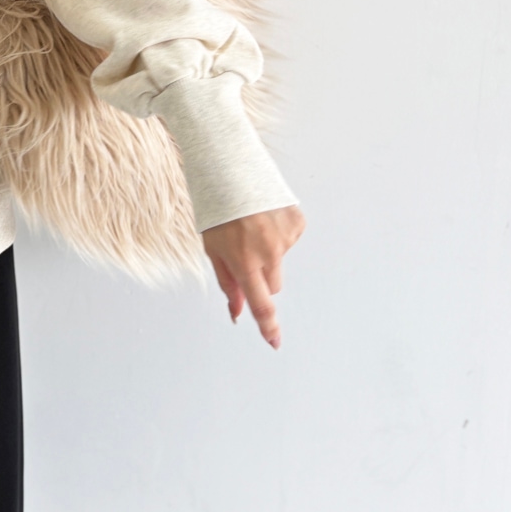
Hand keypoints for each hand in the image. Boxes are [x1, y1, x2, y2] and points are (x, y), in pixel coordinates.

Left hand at [201, 204, 305, 348]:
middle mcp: (269, 252)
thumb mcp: (213, 248)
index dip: (268, 326)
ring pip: (281, 261)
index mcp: (244, 260)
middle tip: (244, 250)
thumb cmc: (217, 210)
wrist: (232, 169)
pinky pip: (289, 240)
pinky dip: (278, 233)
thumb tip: (236, 312)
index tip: (275, 342)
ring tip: (251, 225)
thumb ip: (227, 282)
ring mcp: (286, 237)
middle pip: (272, 284)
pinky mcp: (297, 223)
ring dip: (269, 251)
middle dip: (260, 275)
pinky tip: (265, 216)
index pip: (260, 302)